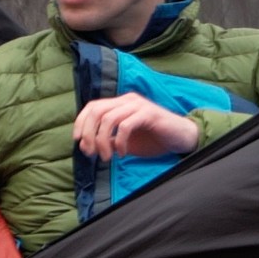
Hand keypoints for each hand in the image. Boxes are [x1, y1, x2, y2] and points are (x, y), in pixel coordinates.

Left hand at [73, 93, 201, 162]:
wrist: (181, 138)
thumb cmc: (153, 139)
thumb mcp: (124, 141)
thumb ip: (106, 141)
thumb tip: (85, 146)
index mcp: (120, 104)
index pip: (93, 106)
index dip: (81, 122)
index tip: (78, 141)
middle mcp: (127, 100)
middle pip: (97, 111)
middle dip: (88, 133)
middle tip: (91, 153)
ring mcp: (138, 105)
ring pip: (109, 118)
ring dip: (102, 140)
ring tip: (107, 157)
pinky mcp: (149, 114)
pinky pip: (125, 126)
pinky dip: (119, 141)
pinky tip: (123, 153)